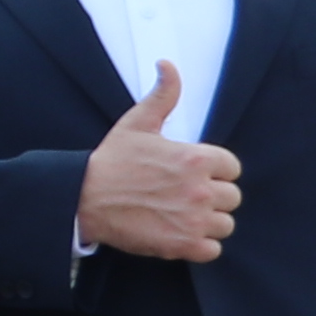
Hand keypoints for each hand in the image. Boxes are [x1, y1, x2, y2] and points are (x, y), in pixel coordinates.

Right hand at [81, 62, 242, 262]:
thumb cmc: (111, 161)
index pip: (232, 168)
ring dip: (208, 221)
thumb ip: (163, 95)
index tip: (194, 174)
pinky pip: (213, 249)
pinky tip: (180, 233)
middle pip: (232, 197)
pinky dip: (200, 245)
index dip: (214, 171)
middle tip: (186, 196)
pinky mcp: (183, 245)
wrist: (83, 198)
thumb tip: (167, 65)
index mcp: (196, 158)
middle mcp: (200, 190)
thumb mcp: (137, 122)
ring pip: (225, 224)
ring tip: (183, 215)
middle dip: (213, 196)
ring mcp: (193, 220)